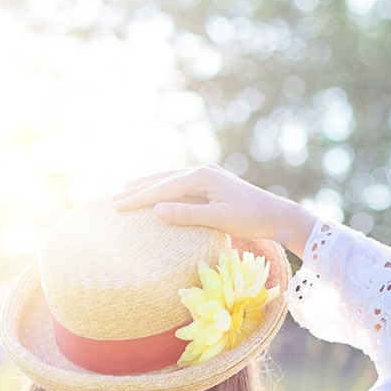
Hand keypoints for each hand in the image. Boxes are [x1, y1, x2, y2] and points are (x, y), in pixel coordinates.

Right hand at [112, 165, 315, 257]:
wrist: (278, 215)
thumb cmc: (252, 219)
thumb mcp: (219, 219)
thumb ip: (188, 214)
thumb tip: (156, 210)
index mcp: (202, 176)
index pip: (163, 187)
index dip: (139, 198)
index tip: (117, 206)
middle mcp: (203, 171)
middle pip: (163, 179)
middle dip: (138, 189)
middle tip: (113, 198)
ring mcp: (208, 176)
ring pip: (170, 179)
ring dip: (149, 185)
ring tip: (127, 189)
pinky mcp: (213, 184)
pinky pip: (181, 184)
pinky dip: (165, 188)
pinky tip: (157, 192)